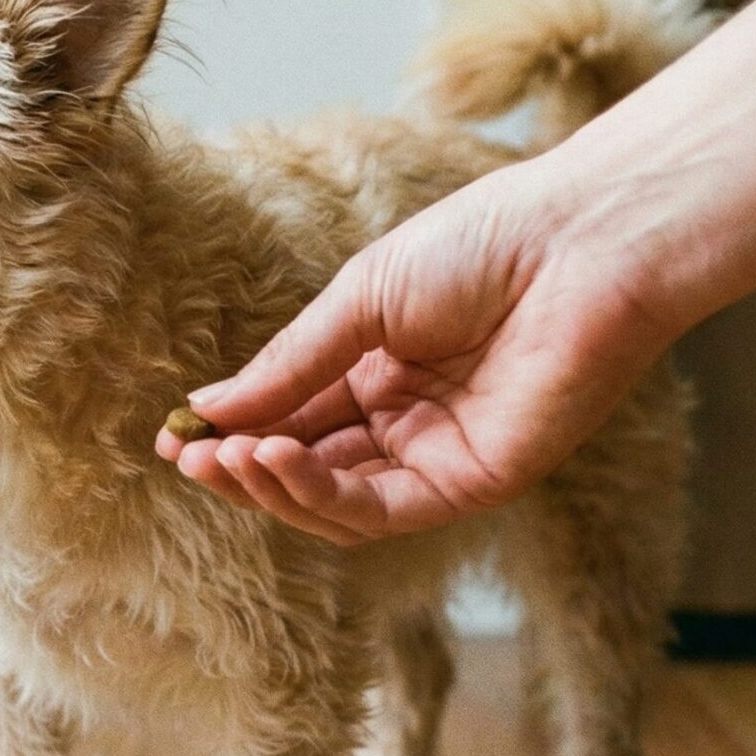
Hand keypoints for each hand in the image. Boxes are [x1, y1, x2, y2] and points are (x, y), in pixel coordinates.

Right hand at [156, 164, 680, 543]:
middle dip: (244, 468)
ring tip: (230, 457)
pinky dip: (322, 494)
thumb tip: (205, 412)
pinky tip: (277, 458)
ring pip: (338, 504)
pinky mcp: (474, 482)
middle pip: (309, 471)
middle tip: (191, 459)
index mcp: (379, 370)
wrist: (579, 244)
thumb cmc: (483, 246)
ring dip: (275, 487)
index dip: (234, 433)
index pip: (293, 420)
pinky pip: (383, 510)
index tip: (176, 439)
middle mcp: (407, 422)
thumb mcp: (359, 300)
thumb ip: (288, 366)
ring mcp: (440, 456)